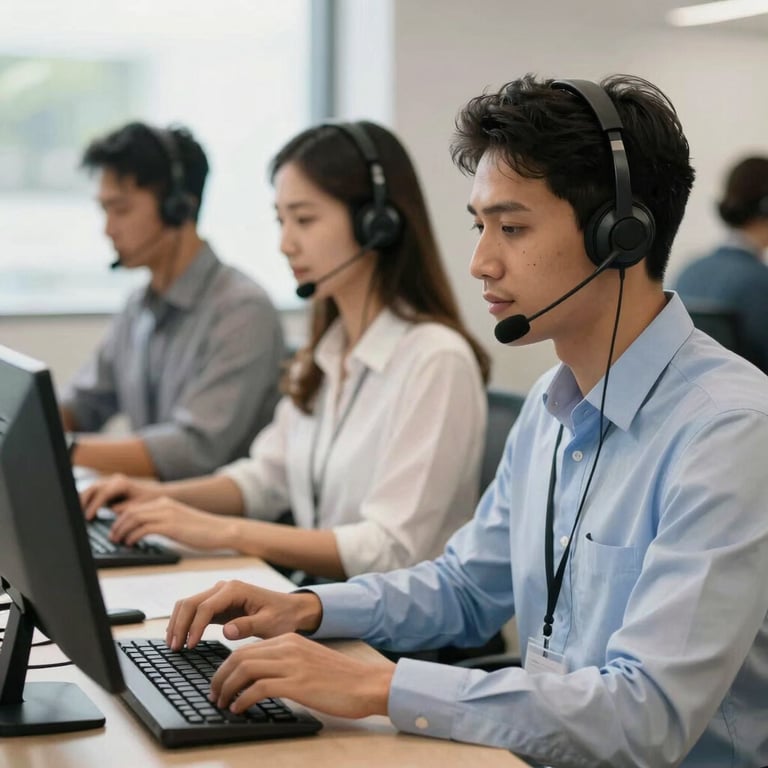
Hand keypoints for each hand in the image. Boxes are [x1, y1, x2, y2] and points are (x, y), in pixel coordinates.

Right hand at [80, 473, 161, 519]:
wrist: (156, 493)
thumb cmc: (148, 499)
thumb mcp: (137, 506)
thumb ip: (123, 508)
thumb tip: (111, 512)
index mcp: (121, 483)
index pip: (102, 493)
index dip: (94, 506)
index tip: (88, 518)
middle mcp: (114, 480)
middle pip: (93, 488)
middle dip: (83, 501)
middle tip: (79, 516)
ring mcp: (110, 482)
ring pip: (91, 488)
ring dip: (84, 500)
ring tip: (79, 514)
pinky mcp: (108, 487)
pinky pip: (94, 492)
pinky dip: (88, 500)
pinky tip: (85, 511)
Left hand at [107, 496, 227, 548]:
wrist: (221, 530)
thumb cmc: (202, 530)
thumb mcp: (178, 522)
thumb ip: (162, 522)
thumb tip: (143, 532)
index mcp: (165, 502)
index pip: (134, 507)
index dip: (120, 519)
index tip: (115, 531)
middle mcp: (164, 505)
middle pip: (131, 511)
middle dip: (117, 525)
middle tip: (112, 538)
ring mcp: (168, 514)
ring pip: (134, 518)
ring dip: (122, 531)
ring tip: (118, 542)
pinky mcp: (172, 526)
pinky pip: (144, 528)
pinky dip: (133, 536)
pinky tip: (131, 544)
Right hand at [166, 580, 322, 650]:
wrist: (292, 610)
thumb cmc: (283, 616)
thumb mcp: (270, 623)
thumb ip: (248, 626)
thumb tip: (227, 630)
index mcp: (235, 590)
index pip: (205, 607)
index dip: (194, 627)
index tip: (190, 647)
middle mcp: (224, 588)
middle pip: (190, 603)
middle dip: (180, 625)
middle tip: (175, 648)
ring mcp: (219, 595)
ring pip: (188, 605)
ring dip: (178, 623)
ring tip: (174, 645)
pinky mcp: (218, 605)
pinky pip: (194, 611)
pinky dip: (184, 623)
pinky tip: (181, 639)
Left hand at [210, 633, 394, 718]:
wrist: (367, 683)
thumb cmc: (341, 678)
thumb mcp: (309, 662)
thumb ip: (286, 663)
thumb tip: (259, 679)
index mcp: (289, 640)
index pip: (246, 649)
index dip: (226, 667)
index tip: (219, 684)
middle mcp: (288, 647)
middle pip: (240, 657)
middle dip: (220, 677)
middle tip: (214, 695)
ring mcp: (293, 664)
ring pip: (245, 669)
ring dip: (227, 688)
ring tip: (223, 704)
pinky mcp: (297, 683)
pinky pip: (259, 687)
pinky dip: (243, 699)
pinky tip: (240, 709)